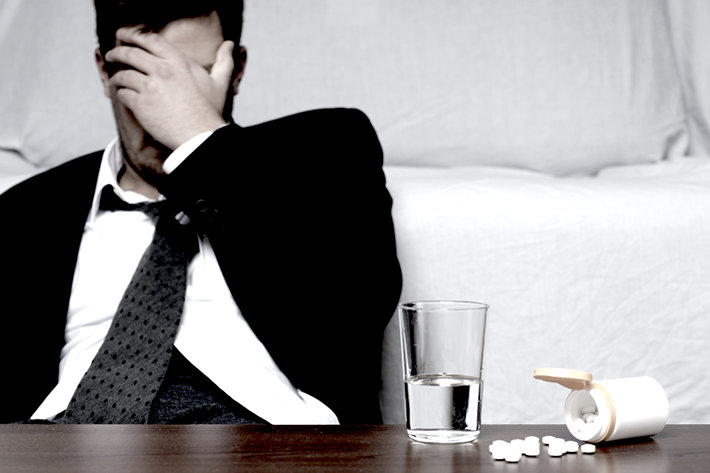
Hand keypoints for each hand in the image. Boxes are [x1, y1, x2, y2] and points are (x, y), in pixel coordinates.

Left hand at [105, 26, 234, 149]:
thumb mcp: (219, 82)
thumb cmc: (210, 110)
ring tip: (115, 80)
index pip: (150, 40)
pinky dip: (119, 94)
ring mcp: (149, 87)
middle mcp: (162, 70)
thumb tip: (230, 44)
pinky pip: (122, 94)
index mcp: (178, 61)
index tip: (124, 35)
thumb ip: (224, 61)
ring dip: (116, 77)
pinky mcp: (140, 104)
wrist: (199, 135)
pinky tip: (121, 95)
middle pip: (130, 54)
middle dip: (117, 53)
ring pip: (123, 75)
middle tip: (112, 55)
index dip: (133, 35)